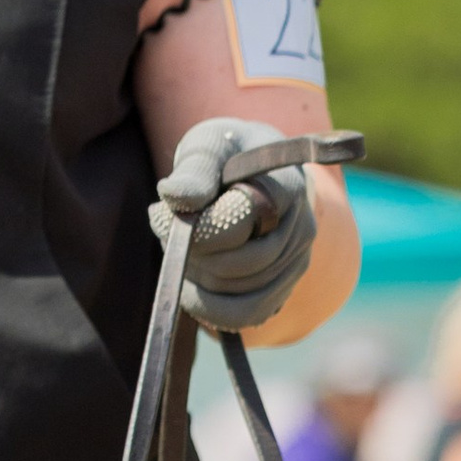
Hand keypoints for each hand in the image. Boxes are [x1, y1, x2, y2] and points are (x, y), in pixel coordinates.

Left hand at [149, 118, 315, 332]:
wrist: (254, 172)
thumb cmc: (227, 155)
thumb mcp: (208, 146)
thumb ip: (195, 169)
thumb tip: (174, 196)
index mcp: (286, 186)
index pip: (240, 219)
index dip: (197, 224)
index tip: (160, 212)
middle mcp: (300, 228)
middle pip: (238, 263)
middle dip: (192, 253)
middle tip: (166, 229)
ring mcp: (296, 262)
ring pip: (240, 294)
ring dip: (197, 280)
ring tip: (180, 251)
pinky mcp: (284, 287)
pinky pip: (248, 315)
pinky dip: (211, 309)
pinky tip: (191, 287)